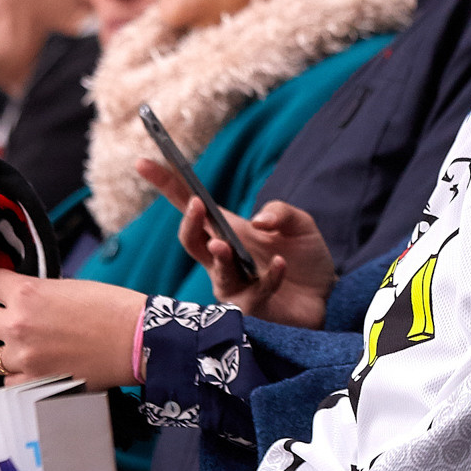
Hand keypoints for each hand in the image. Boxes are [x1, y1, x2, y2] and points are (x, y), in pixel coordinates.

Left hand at [0, 270, 146, 388]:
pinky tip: (37, 370)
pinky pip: (9, 383)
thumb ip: (38, 294)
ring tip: (28, 351)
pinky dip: (19, 377)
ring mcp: (24, 358)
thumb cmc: (113, 308)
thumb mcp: (70, 287)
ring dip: (6, 352)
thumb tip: (21, 300)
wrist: (138, 340)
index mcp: (27, 293)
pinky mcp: (34, 385)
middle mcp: (17, 325)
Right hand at [140, 158, 334, 328]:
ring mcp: (234, 285)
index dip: (166, 184)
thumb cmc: (305, 257)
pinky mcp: (252, 308)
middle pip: (191, 240)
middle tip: (197, 206)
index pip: (190, 205)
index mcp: (228, 230)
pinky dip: (269, 276)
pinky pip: (255, 291)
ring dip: (219, 257)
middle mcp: (223, 258)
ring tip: (224, 245)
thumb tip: (257, 221)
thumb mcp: (299, 224)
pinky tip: (281, 264)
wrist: (327, 295)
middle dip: (190, 223)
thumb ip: (280, 212)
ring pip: (215, 270)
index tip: (142, 163)